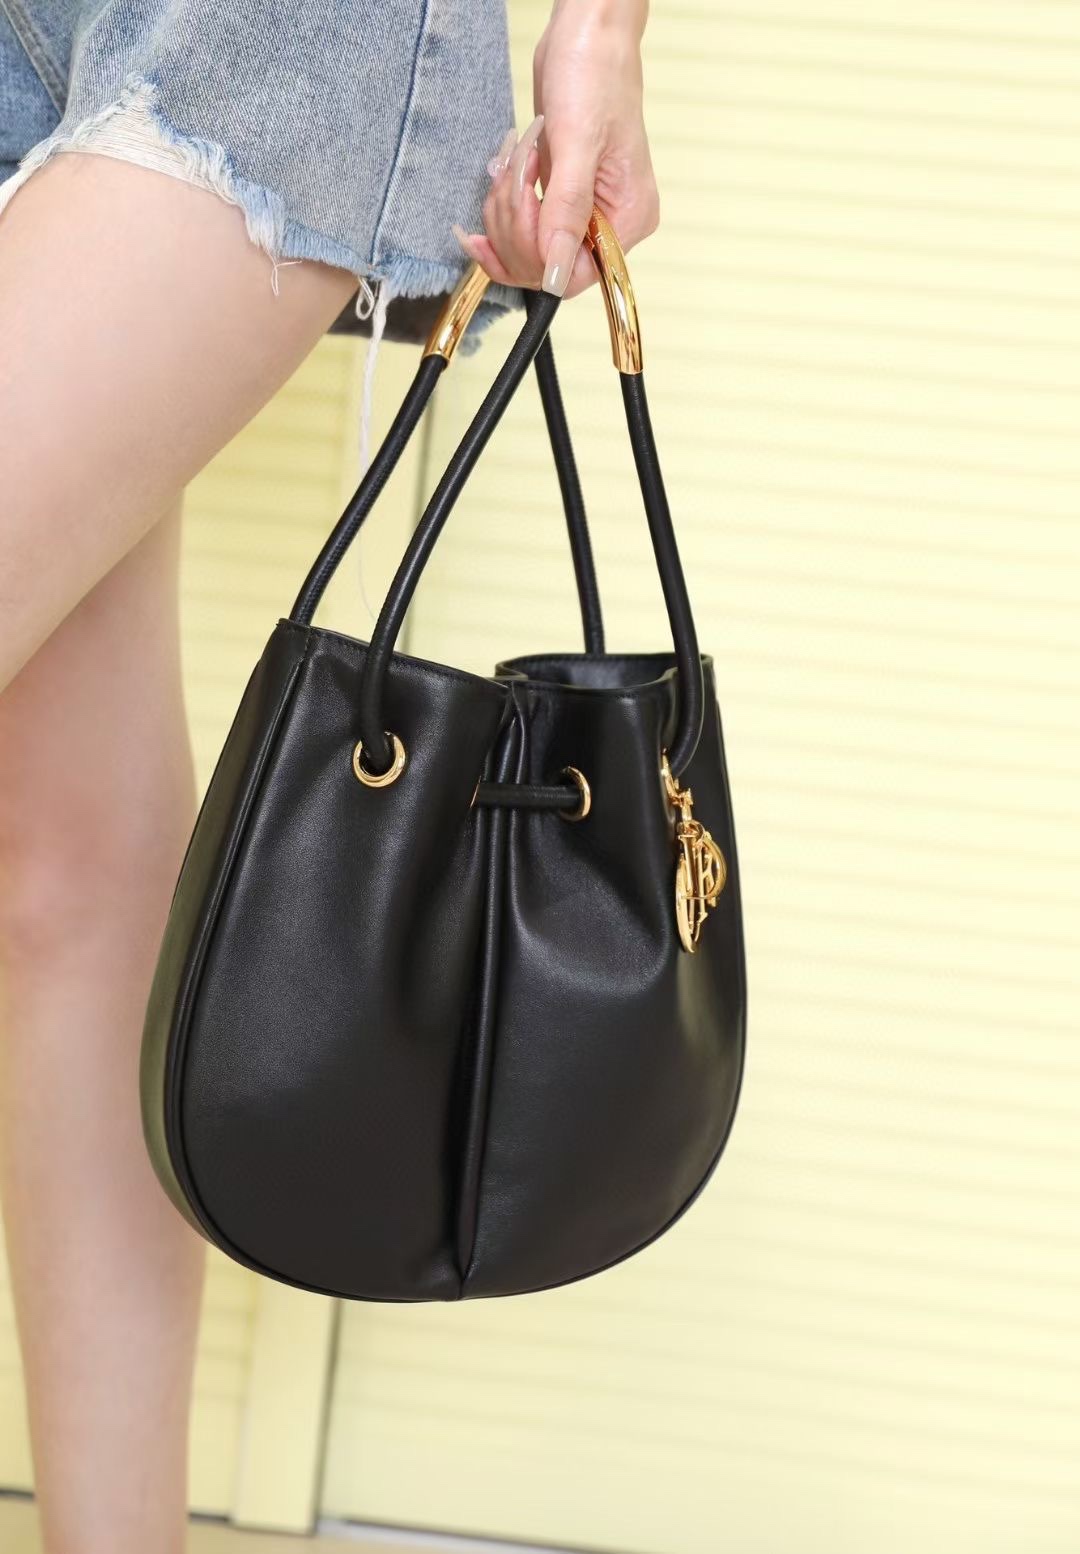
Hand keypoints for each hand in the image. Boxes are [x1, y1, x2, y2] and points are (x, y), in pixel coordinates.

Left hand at [452, 0, 658, 298]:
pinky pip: (519, 228)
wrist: (585, 34)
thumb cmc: (594, 72)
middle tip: (515, 172)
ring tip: (515, 156)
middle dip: (515, 223)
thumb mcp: (577, 142)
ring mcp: (583, 213)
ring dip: (505, 206)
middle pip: (542, 266)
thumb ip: (566, 213)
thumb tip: (554, 275)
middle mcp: (610, 224)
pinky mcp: (559, 199)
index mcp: (629, 219)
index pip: (573, 275)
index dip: (536, 251)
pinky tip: (502, 172)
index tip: (525, 202)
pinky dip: (501, 203)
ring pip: (524, 249)